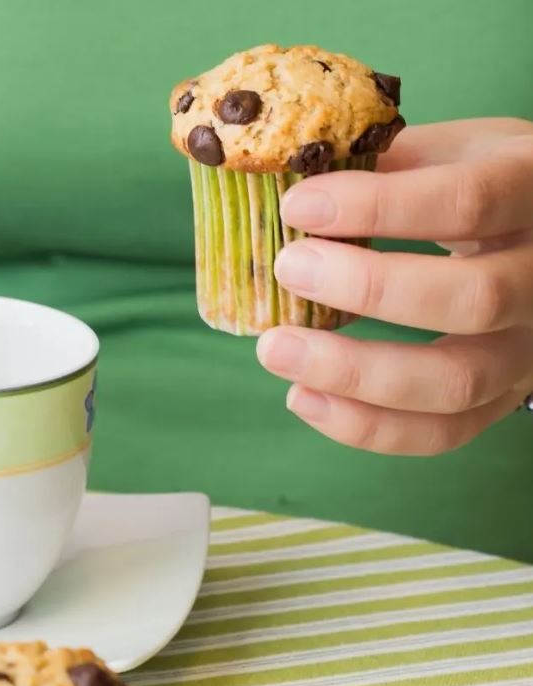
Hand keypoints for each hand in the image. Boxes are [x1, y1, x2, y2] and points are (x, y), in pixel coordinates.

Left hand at [256, 117, 532, 454]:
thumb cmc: (479, 190)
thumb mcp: (452, 154)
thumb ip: (386, 165)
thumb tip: (285, 175)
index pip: (468, 202)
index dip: (379, 207)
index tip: (298, 206)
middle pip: (471, 300)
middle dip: (368, 288)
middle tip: (288, 268)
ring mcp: (530, 350)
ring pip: (455, 382)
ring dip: (353, 374)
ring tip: (274, 350)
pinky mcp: (501, 400)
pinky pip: (441, 433)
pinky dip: (365, 426)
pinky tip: (303, 398)